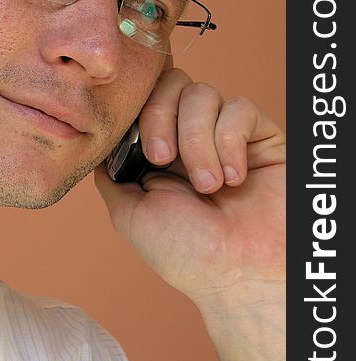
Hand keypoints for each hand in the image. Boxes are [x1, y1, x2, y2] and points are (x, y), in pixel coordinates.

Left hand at [94, 67, 284, 360]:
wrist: (240, 277)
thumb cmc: (185, 254)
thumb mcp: (128, 211)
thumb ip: (111, 169)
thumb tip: (98, 138)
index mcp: (157, 150)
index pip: (143, 98)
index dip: (138, 110)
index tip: (142, 152)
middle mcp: (191, 137)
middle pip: (170, 83)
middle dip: (160, 117)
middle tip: (163, 161)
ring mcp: (226, 134)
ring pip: (202, 94)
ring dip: (196, 141)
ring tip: (206, 186)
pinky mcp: (262, 137)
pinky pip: (239, 108)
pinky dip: (229, 142)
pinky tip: (233, 179)